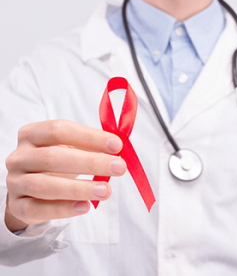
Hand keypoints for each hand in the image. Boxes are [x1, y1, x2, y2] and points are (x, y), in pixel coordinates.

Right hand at [5, 120, 125, 231]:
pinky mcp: (18, 206)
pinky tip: (85, 207)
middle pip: (53, 157)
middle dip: (90, 162)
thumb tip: (117, 148)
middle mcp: (20, 156)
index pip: (59, 130)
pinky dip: (63, 209)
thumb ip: (90, 145)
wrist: (31, 187)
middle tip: (119, 167)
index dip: (89, 137)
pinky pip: (37, 209)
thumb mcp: (70, 148)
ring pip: (44, 185)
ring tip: (106, 190)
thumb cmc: (57, 162)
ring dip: (79, 188)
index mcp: (32, 134)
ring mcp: (15, 182)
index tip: (116, 145)